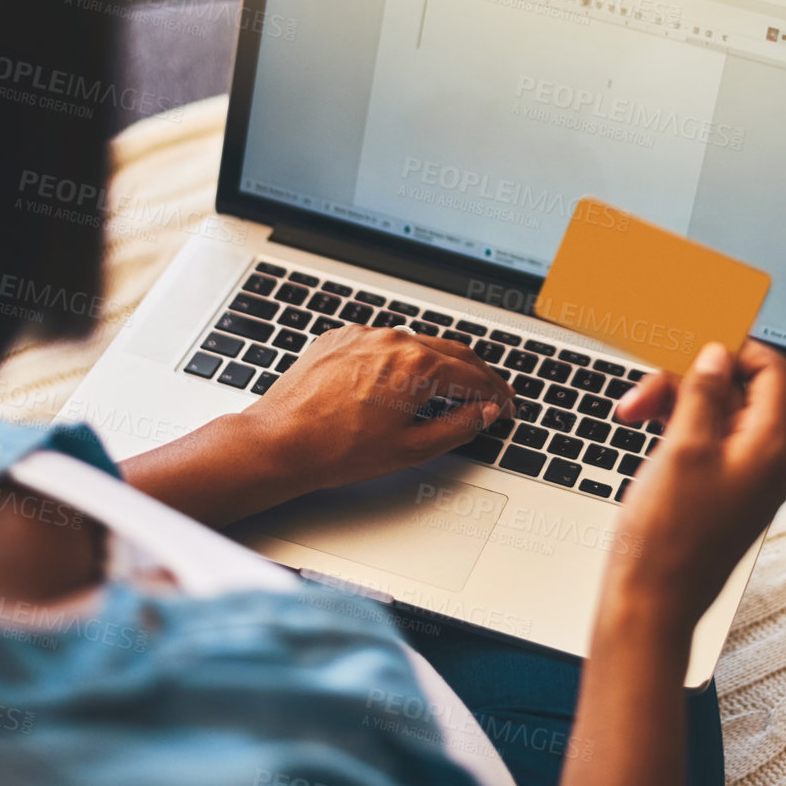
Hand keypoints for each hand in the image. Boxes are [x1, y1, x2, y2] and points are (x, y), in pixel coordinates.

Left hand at [243, 325, 514, 490]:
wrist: (279, 441)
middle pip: (452, 352)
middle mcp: (393, 341)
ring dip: (439, 363)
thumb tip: (484, 413)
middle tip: (491, 395)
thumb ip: (458, 427)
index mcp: (418, 366)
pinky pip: (381, 343)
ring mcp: (364, 335)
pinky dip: (400, 359)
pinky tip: (400, 380)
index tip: (506, 407)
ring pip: (417, 343)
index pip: (474, 376)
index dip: (496, 394)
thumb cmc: (337, 450)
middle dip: (476, 374)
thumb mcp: (411, 449)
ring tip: (450, 388)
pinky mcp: (340, 338)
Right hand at [601, 340, 785, 634]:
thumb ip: (703, 393)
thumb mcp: (683, 448)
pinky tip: (641, 430)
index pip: (771, 372)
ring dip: (673, 403)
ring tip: (630, 413)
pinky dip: (674, 430)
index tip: (691, 344)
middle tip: (645, 389)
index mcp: (769, 450)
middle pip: (737, 392)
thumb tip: (717, 355)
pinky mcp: (716, 495)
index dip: (733, 350)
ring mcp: (740, 481)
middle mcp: (764, 464)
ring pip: (714, 416)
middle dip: (688, 380)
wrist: (648, 603)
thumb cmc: (666, 534)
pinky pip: (704, 444)